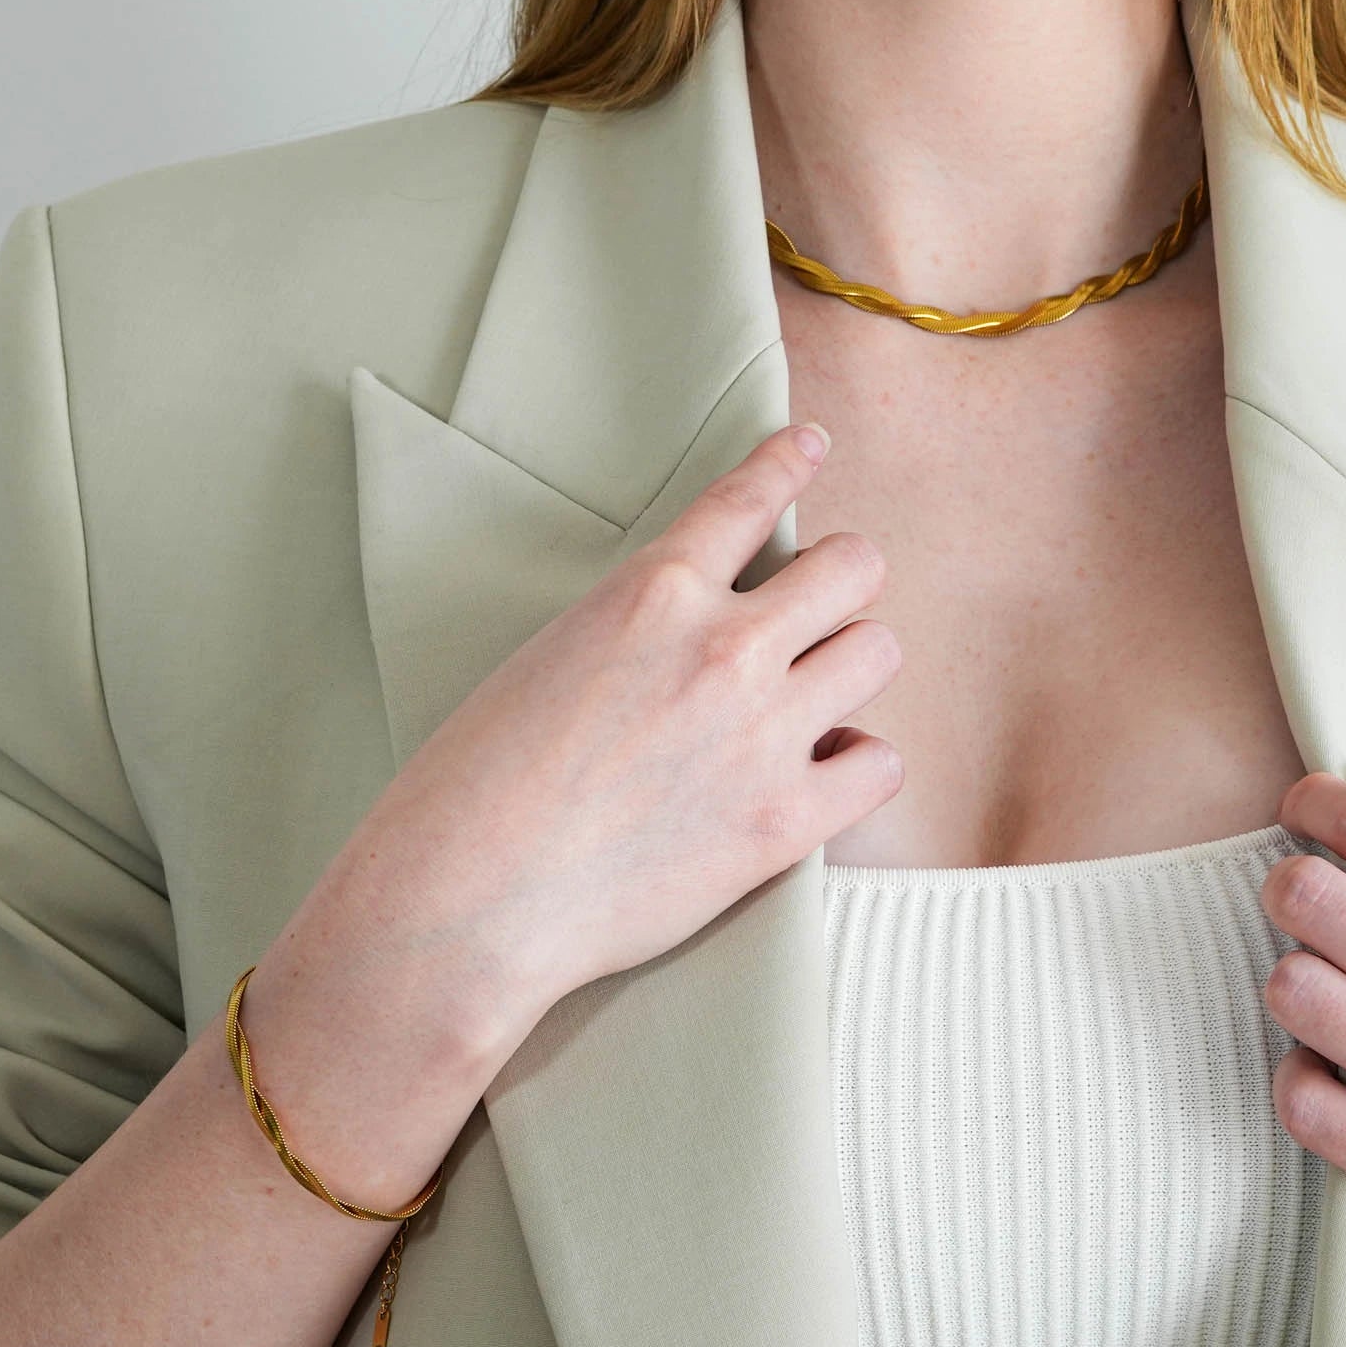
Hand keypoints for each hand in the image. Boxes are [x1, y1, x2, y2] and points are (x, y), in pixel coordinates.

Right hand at [336, 421, 904, 1048]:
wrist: (463, 902)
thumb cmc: (475, 783)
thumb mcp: (553, 654)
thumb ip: (644, 625)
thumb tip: (707, 624)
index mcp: (655, 592)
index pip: (750, 498)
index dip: (789, 462)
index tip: (810, 445)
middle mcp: (725, 647)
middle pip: (855, 567)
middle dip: (840, 583)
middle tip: (815, 614)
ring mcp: (764, 732)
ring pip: (879, 651)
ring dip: (851, 667)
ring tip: (816, 694)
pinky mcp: (784, 821)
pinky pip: (882, 763)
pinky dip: (859, 764)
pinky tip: (825, 770)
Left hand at [1258, 766, 1345, 1346]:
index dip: (1311, 803)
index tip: (1301, 810)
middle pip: (1307, 900)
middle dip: (1288, 888)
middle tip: (1305, 906)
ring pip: (1292, 992)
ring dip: (1295, 986)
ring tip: (1329, 998)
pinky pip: (1303, 1103)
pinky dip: (1301, 1082)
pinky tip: (1335, 1076)